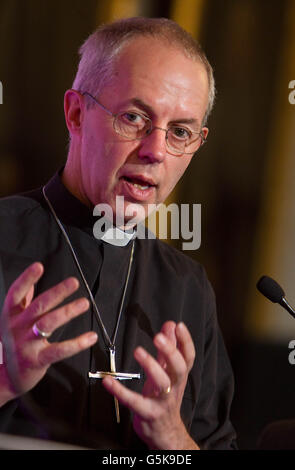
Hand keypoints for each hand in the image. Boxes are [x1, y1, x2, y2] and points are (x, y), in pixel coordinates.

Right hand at [0, 262, 96, 404]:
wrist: (7, 377)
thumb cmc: (15, 344)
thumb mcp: (13, 322)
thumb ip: (23, 302)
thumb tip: (31, 283)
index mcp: (11, 315)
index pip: (16, 294)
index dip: (26, 279)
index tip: (38, 266)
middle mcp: (17, 327)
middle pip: (38, 306)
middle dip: (57, 292)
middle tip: (74, 282)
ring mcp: (26, 344)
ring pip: (48, 324)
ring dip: (67, 312)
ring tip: (84, 303)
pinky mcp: (37, 360)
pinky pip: (59, 350)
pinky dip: (77, 343)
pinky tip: (90, 336)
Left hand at [102, 321, 198, 449]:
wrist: (166, 433)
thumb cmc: (165, 397)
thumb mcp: (168, 373)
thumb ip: (168, 349)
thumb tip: (170, 326)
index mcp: (179, 376)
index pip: (188, 357)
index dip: (186, 341)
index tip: (178, 326)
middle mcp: (174, 387)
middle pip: (179, 369)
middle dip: (171, 352)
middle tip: (158, 337)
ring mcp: (162, 401)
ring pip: (162, 383)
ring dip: (151, 366)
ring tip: (138, 350)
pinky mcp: (147, 413)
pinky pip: (134, 401)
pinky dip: (120, 391)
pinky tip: (108, 381)